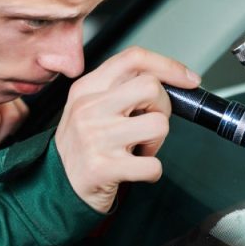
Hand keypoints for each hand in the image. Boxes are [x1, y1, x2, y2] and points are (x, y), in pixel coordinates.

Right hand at [54, 46, 199, 212]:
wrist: (56, 187)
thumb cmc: (81, 146)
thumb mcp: (89, 106)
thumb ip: (120, 88)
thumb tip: (168, 80)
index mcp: (87, 88)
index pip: (133, 58)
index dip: (169, 66)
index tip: (188, 79)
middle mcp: (88, 108)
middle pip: (151, 86)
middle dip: (163, 107)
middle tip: (149, 123)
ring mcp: (95, 138)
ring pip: (158, 125)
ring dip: (157, 142)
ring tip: (139, 149)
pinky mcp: (103, 168)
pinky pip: (153, 165)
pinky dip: (152, 171)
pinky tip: (135, 170)